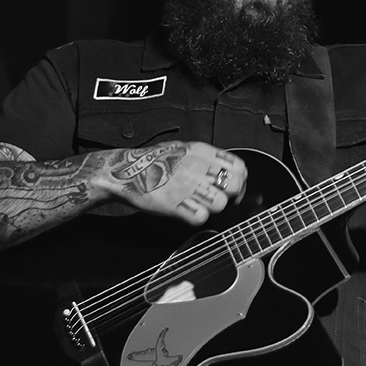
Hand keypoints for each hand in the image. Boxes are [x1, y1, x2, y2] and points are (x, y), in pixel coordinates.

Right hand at [99, 141, 246, 224]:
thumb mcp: (185, 147)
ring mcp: (187, 186)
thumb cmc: (153, 160)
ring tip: (201, 204)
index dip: (240, 179)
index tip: (234, 186)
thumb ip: (207, 157)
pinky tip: (189, 211)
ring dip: (214, 207)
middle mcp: (197, 167)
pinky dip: (197, 218)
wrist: (125, 171)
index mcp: (201, 151)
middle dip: (233, 195)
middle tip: (222, 198)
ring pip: (220, 204)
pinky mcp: (175, 205)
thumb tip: (228, 168)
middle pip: (235, 185)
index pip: (239, 166)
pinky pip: (200, 218)